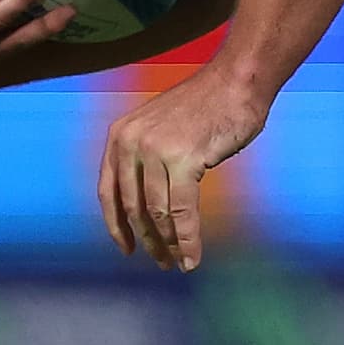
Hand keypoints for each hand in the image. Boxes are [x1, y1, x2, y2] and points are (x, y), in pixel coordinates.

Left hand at [97, 63, 269, 269]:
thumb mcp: (159, 127)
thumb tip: (149, 203)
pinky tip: (192, 257)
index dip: (115, 226)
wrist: (236, 82)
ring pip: (157, 213)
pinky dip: (187, 240)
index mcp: (119, 135)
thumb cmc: (206, 105)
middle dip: (146, 240)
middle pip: (132, 207)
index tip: (126, 248)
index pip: (108, 192)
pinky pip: (182, 212)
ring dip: (168, 244)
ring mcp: (155, 151)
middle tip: (160, 261)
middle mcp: (130, 143)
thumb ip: (146, 157)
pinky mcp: (183, 161)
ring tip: (179, 262)